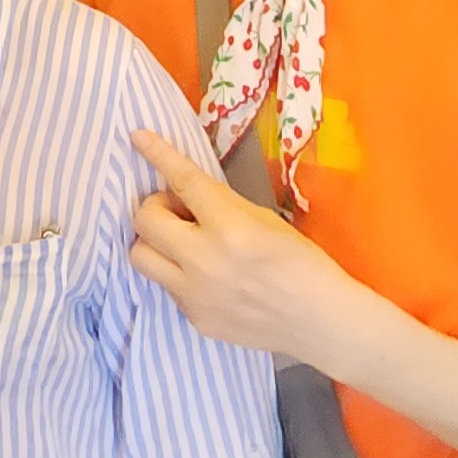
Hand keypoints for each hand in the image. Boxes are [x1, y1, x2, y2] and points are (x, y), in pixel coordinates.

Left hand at [127, 132, 362, 362]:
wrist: (319, 320)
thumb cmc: (301, 262)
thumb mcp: (264, 218)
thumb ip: (221, 205)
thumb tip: (183, 197)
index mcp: (230, 227)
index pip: (183, 182)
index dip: (158, 155)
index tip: (138, 137)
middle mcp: (204, 260)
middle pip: (145, 221)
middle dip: (154, 206)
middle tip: (176, 209)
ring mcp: (195, 294)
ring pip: (140, 257)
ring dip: (154, 242)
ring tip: (180, 243)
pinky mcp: (195, 319)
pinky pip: (166, 286)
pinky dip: (178, 273)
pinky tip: (205, 277)